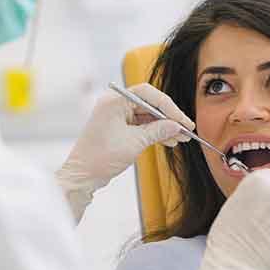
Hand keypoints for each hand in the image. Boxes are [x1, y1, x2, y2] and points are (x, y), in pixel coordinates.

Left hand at [56, 83, 194, 221]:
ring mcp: (117, 116)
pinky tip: (169, 140)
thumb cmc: (101, 157)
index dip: (168, 106)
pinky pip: (141, 125)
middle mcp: (115, 104)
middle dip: (168, 118)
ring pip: (147, 116)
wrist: (82, 176)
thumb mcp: (135, 142)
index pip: (148, 94)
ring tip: (181, 138)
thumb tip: (177, 126)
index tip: (182, 120)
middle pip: (149, 104)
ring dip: (164, 126)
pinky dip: (155, 132)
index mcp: (114, 101)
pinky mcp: (119, 127)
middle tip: (186, 129)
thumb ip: (158, 131)